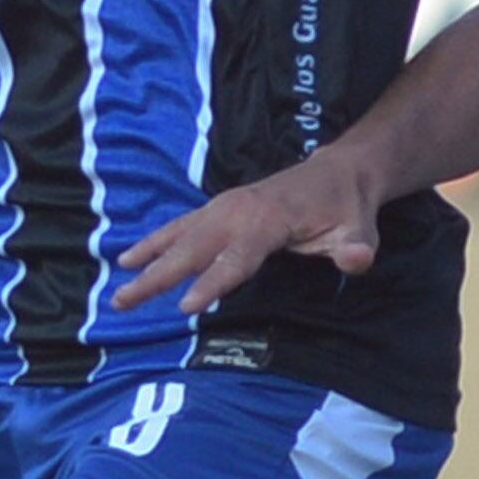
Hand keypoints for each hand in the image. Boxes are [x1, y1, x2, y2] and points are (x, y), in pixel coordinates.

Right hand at [111, 143, 385, 317]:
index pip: (236, 258)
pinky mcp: (220, 207)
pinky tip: (132, 257)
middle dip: (157, 277)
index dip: (212, 283)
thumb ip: (356, 249)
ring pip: (179, 237)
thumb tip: (356, 261)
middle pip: (193, 249)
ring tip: (118, 285)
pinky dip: (155, 241)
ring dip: (147, 260)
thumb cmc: (347, 208)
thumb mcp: (360, 230)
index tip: (184, 307)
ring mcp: (225, 206)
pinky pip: (182, 225)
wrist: (339, 171)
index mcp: (268, 221)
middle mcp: (238, 211)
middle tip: (123, 302)